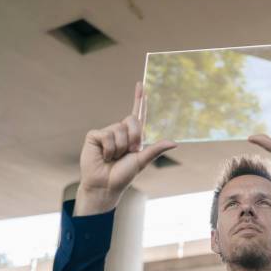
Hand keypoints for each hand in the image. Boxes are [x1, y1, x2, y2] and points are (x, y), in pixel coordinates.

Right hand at [74, 82, 176, 214]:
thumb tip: (175, 142)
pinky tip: (104, 156)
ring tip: (113, 158)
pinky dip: (109, 149)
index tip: (141, 84)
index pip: (138, 114)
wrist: (106, 185)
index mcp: (133, 136)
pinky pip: (107, 135)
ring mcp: (107, 132)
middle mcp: (120, 131)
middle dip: (134, 138)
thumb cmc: (123, 175)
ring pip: (119, 130)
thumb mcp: (142, 161)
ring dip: (120, 148)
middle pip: (132, 120)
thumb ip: (156, 149)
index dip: (139, 99)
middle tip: (128, 153)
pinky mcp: (94, 135)